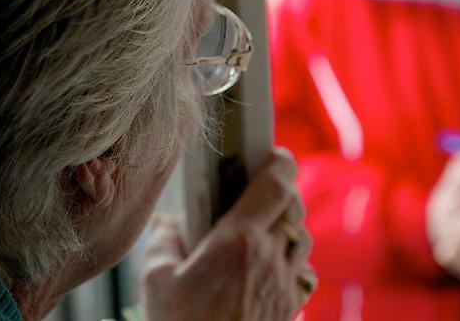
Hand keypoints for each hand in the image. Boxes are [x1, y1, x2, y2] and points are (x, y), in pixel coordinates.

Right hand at [140, 149, 313, 320]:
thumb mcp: (157, 284)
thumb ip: (163, 243)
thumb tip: (169, 224)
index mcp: (239, 241)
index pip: (276, 184)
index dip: (278, 162)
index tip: (270, 154)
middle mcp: (270, 258)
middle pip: (293, 207)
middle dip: (280, 194)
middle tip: (257, 191)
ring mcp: (285, 286)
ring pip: (302, 239)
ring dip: (287, 227)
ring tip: (260, 230)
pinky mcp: (290, 309)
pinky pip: (301, 272)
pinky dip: (289, 261)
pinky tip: (265, 269)